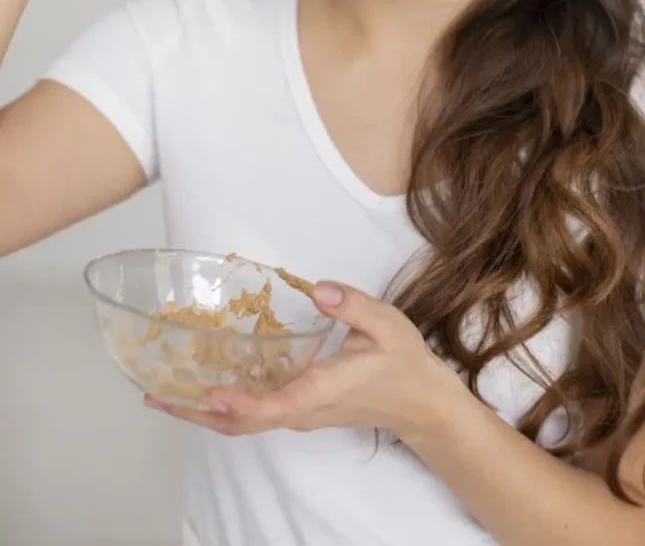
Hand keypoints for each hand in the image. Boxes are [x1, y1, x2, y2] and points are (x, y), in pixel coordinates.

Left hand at [145, 282, 452, 439]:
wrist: (420, 405)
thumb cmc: (404, 364)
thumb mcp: (388, 325)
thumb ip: (353, 306)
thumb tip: (318, 289)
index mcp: (322, 390)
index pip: (275, 406)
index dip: (240, 404)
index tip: (209, 394)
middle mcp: (302, 409)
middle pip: (243, 424)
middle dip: (197, 413)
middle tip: (155, 397)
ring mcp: (298, 414)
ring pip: (243, 424)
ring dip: (203, 412)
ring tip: (163, 393)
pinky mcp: (298, 409)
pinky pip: (253, 414)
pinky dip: (222, 406)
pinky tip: (203, 383)